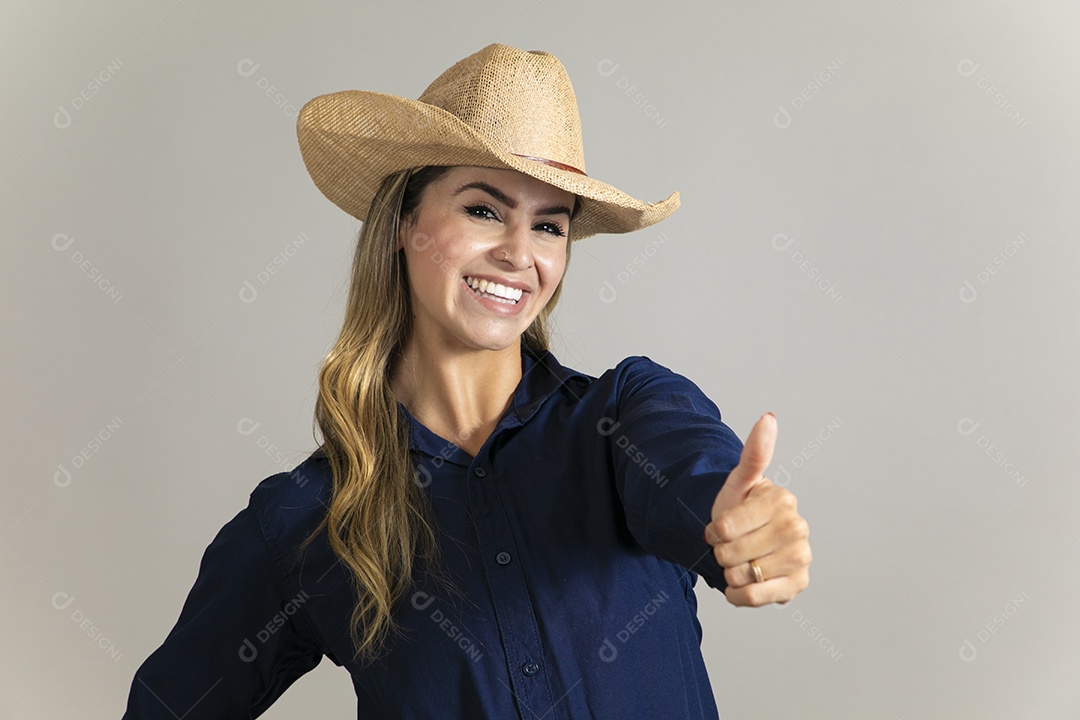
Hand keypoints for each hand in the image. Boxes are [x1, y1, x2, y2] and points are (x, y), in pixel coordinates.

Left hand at [703, 412, 810, 606]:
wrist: (747, 543)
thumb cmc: (739, 509)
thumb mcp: (739, 482)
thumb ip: (754, 453)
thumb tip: (768, 418)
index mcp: (782, 500)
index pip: (726, 527)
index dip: (714, 531)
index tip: (720, 526)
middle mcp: (798, 528)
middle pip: (732, 554)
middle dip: (721, 552)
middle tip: (730, 545)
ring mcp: (801, 557)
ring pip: (742, 576)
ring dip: (729, 573)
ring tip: (740, 561)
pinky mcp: (798, 584)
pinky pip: (754, 597)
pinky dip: (738, 594)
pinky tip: (741, 583)